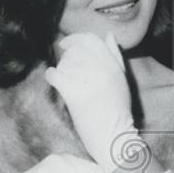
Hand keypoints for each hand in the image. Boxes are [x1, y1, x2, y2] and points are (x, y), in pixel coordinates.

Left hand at [44, 32, 136, 172]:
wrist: (115, 137)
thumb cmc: (117, 110)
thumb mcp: (122, 80)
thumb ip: (116, 56)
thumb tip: (109, 35)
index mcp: (113, 65)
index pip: (92, 39)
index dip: (75, 38)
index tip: (66, 45)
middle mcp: (102, 70)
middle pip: (76, 49)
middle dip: (65, 54)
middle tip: (64, 66)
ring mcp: (88, 82)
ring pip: (64, 62)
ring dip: (61, 68)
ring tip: (65, 80)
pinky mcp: (75, 95)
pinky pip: (55, 75)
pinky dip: (51, 76)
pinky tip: (54, 81)